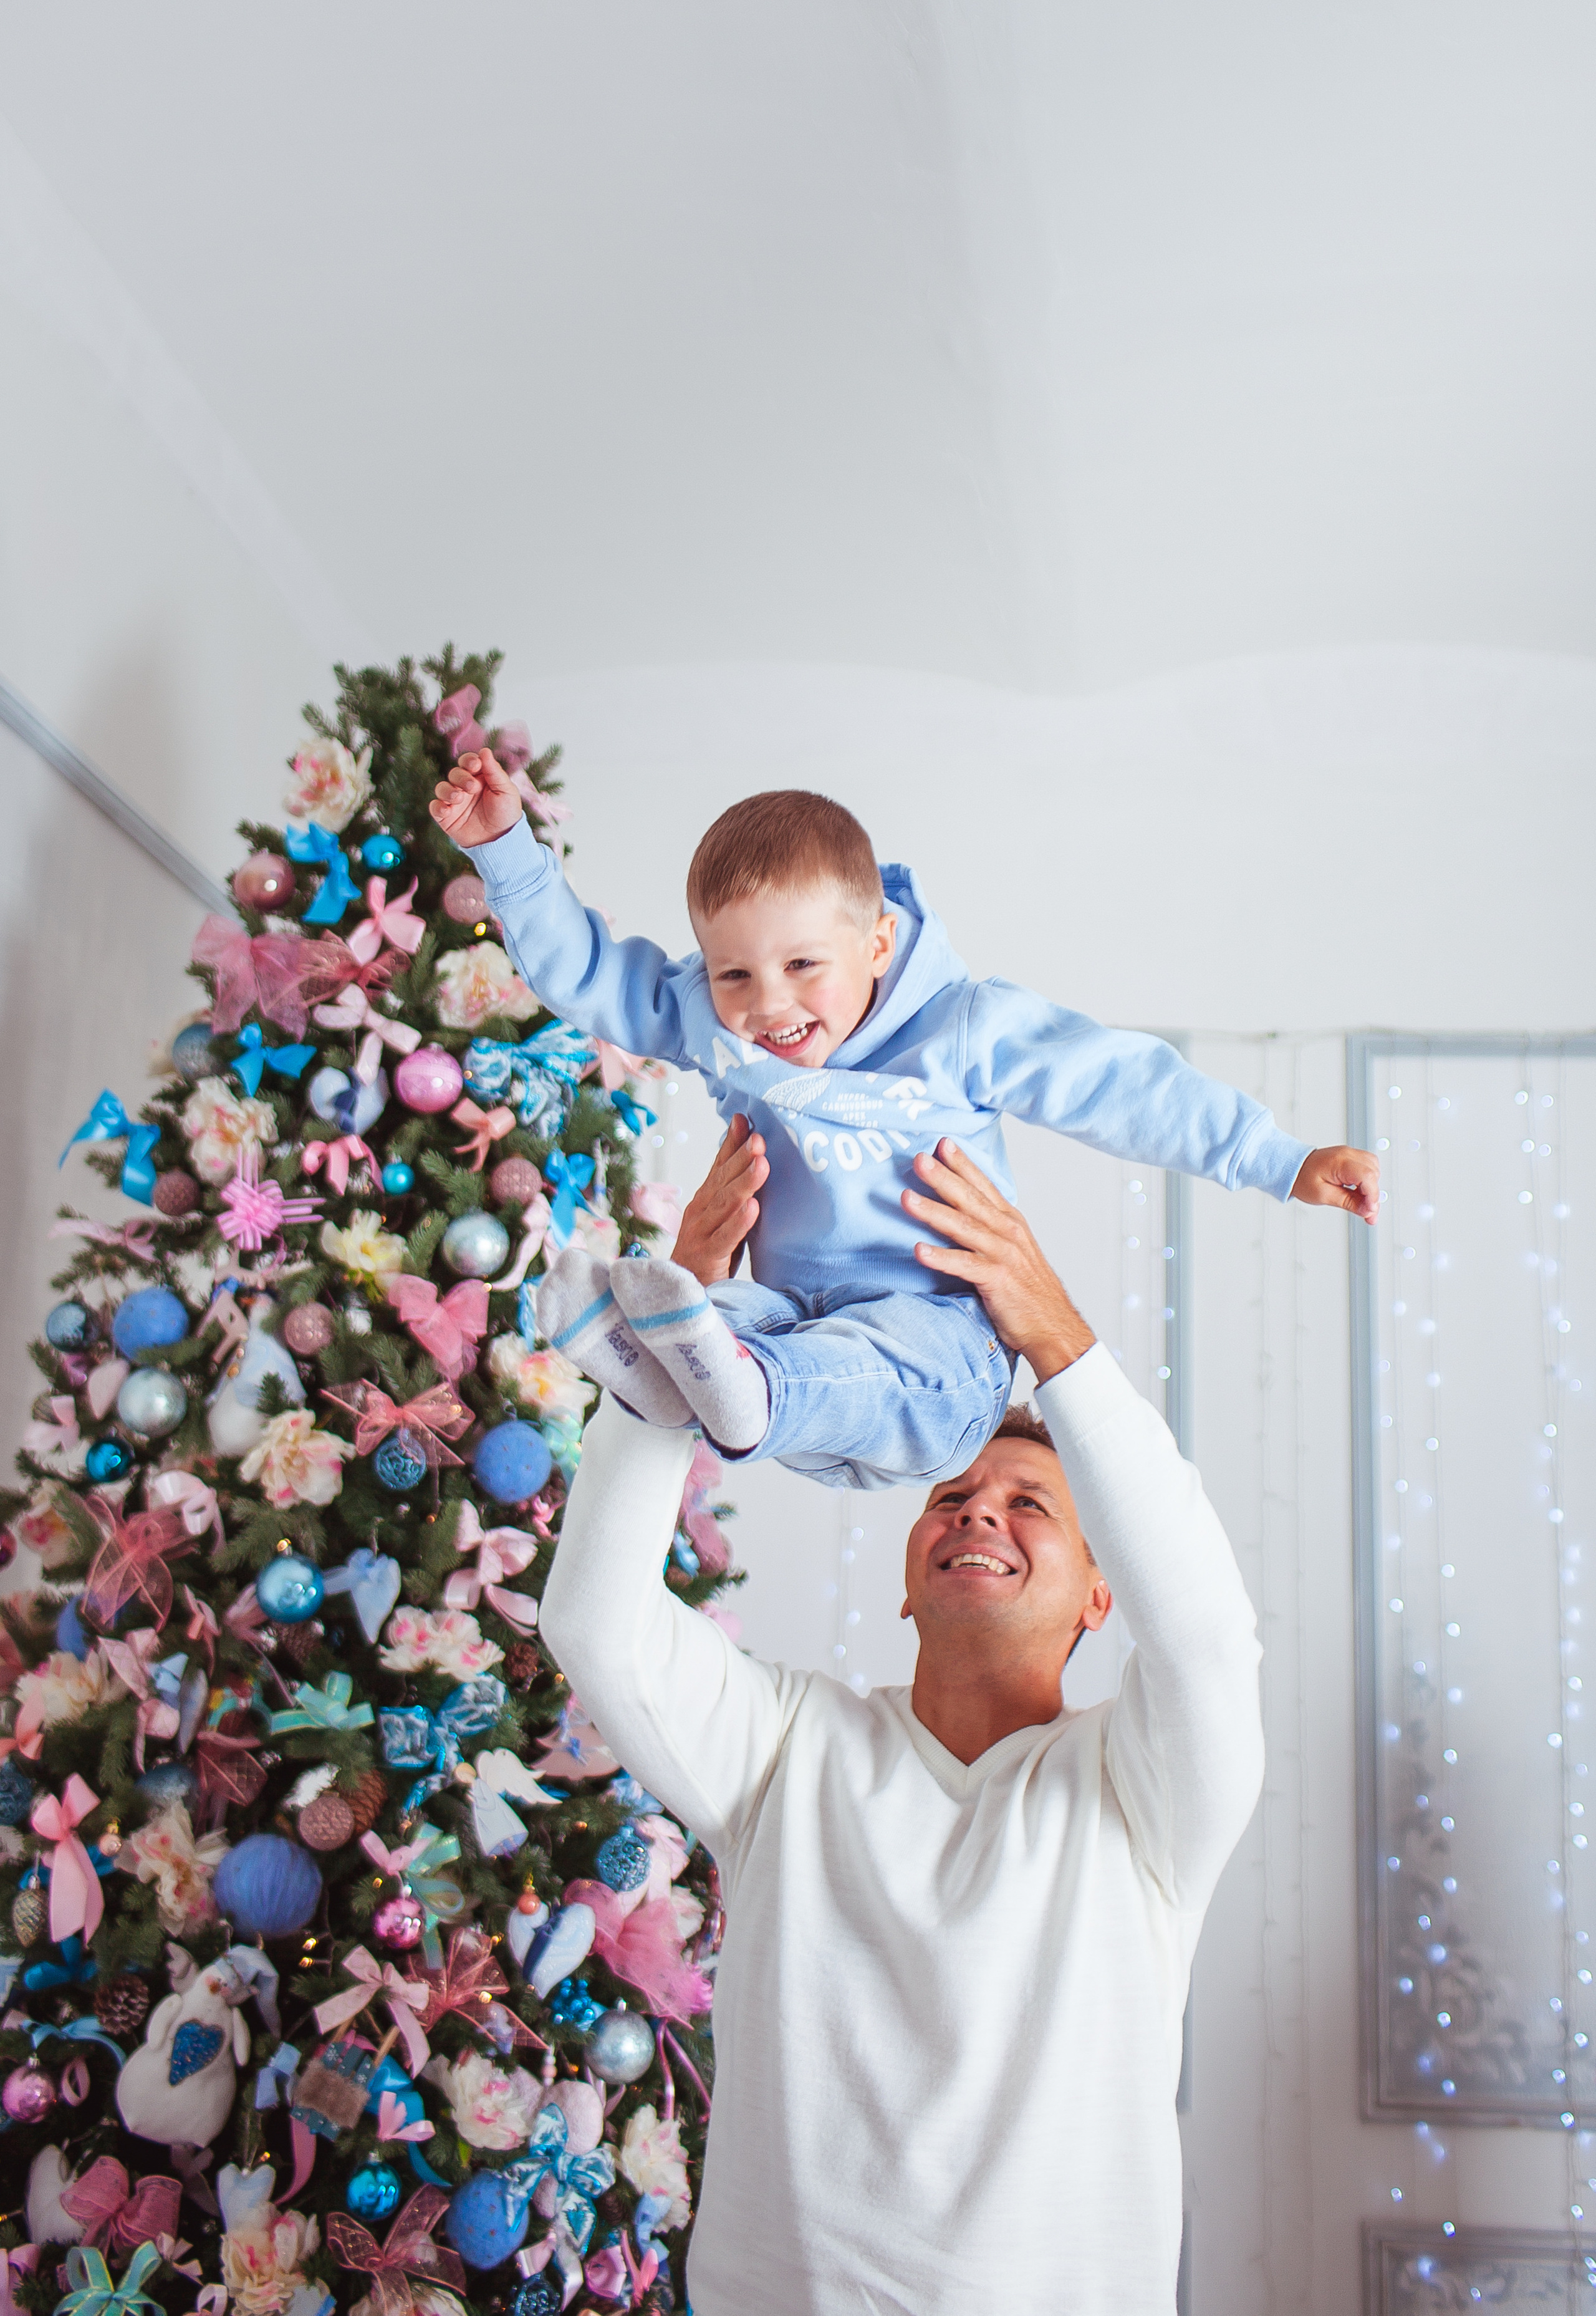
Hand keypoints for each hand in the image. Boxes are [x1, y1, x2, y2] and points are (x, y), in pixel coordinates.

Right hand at [428, 749, 523, 848]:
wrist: (501, 840)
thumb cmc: (506, 814)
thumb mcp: (506, 791)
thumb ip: (494, 771)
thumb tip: (484, 750)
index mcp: (480, 777)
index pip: (468, 762)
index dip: (468, 761)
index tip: (475, 765)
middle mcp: (465, 787)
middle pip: (454, 773)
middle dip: (461, 777)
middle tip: (472, 787)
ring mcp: (454, 801)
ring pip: (441, 787)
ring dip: (448, 790)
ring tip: (459, 798)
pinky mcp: (446, 816)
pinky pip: (435, 807)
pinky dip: (438, 806)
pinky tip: (447, 810)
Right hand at [671, 1115, 768, 1286]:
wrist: (683, 1291)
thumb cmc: (709, 1251)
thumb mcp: (723, 1217)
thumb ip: (735, 1192)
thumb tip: (756, 1162)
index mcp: (704, 1199)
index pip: (719, 1166)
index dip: (731, 1143)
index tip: (745, 1119)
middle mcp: (700, 1210)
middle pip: (722, 1179)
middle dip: (741, 1157)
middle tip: (759, 1137)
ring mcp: (701, 1232)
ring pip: (724, 1204)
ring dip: (744, 1183)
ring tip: (761, 1164)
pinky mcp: (707, 1255)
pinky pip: (725, 1237)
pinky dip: (739, 1222)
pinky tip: (753, 1207)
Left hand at [902, 1139, 1094, 1383]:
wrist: (1053, 1327)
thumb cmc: (1028, 1291)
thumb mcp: (1012, 1250)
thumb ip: (990, 1229)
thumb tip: (962, 1214)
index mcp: (1010, 1222)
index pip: (983, 1186)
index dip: (963, 1164)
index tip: (942, 1144)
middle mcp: (1008, 1232)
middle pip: (970, 1199)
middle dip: (943, 1177)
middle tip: (919, 1159)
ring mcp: (1004, 1255)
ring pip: (963, 1227)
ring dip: (933, 1211)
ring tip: (906, 1198)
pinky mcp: (997, 1280)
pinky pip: (965, 1265)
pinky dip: (942, 1257)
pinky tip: (919, 1250)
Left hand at [1291, 1144, 1379, 1222]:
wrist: (1294, 1168)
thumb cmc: (1303, 1179)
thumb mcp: (1324, 1196)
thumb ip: (1348, 1202)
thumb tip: (1368, 1210)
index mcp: (1340, 1161)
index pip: (1367, 1176)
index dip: (1372, 1196)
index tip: (1370, 1211)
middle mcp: (1348, 1154)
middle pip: (1374, 1173)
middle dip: (1373, 1195)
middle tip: (1366, 1213)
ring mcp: (1350, 1154)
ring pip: (1374, 1170)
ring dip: (1371, 1188)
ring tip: (1361, 1203)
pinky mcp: (1351, 1158)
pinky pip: (1368, 1168)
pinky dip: (1367, 1182)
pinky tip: (1359, 1193)